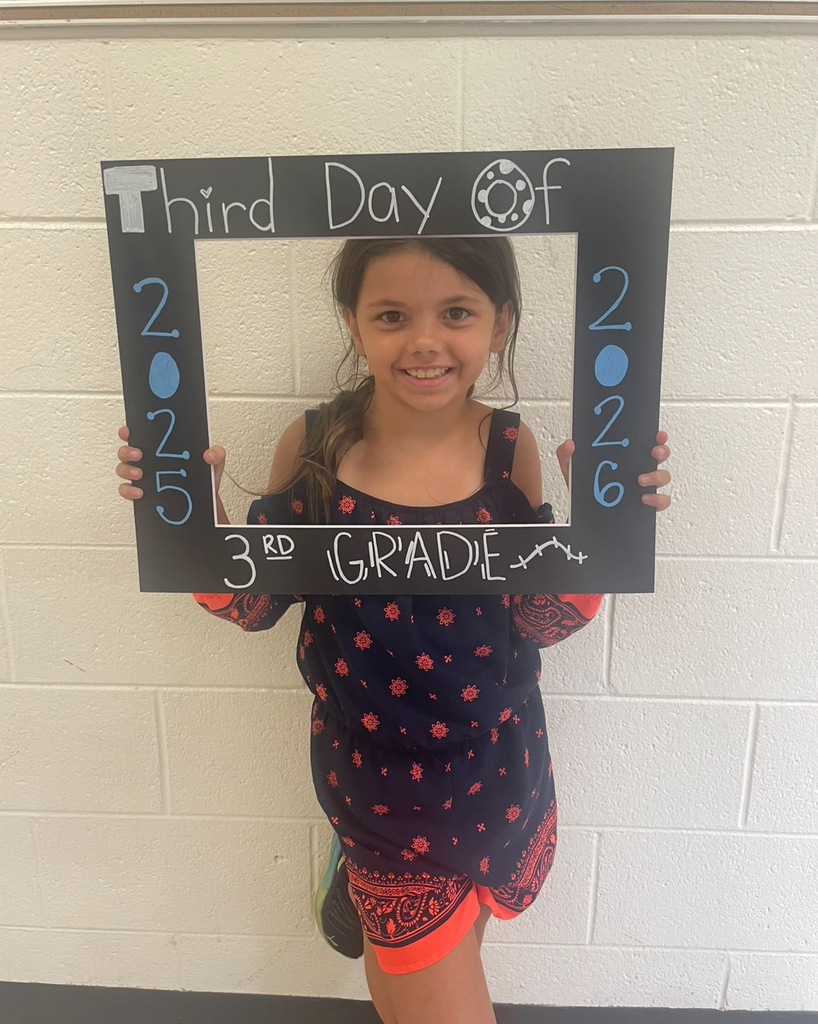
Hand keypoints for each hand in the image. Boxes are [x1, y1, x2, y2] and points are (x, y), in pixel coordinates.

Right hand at [116, 426, 226, 500]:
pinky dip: (129, 490)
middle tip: (139, 454)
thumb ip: (216, 455)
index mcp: (161, 448)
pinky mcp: (141, 492)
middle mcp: (148, 460)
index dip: (130, 430)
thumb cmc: (203, 480)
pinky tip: (140, 491)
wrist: (202, 504)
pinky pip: (127, 490)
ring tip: (140, 474)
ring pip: (124, 469)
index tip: (128, 430)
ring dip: (127, 470)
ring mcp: (143, 476)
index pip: (141, 434)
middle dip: (128, 451)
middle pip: (127, 451)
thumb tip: (209, 454)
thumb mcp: (213, 464)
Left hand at [555, 431, 671, 509]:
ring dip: (656, 476)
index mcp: (626, 456)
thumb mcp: (573, 468)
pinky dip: (657, 499)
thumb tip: (569, 444)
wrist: (583, 512)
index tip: (658, 434)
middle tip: (653, 453)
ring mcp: (645, 486)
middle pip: (660, 456)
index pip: (646, 442)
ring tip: (640, 480)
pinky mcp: (646, 503)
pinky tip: (644, 498)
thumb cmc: (584, 485)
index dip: (657, 436)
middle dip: (661, 452)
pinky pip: (661, 501)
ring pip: (663, 477)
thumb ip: (566, 454)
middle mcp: (639, 468)